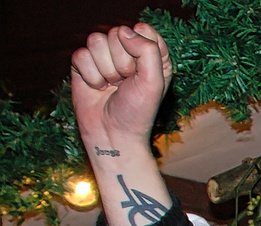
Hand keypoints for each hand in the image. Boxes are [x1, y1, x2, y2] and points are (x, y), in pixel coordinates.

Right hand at [71, 25, 171, 151]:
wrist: (113, 134)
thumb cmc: (138, 111)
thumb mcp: (155, 82)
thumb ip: (148, 50)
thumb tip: (124, 31)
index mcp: (151, 54)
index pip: (143, 30)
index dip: (141, 48)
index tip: (142, 71)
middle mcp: (127, 52)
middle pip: (117, 33)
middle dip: (122, 62)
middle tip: (125, 83)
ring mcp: (103, 57)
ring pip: (96, 41)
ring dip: (105, 69)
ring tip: (112, 86)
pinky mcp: (83, 64)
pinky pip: (80, 55)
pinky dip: (90, 75)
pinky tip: (97, 88)